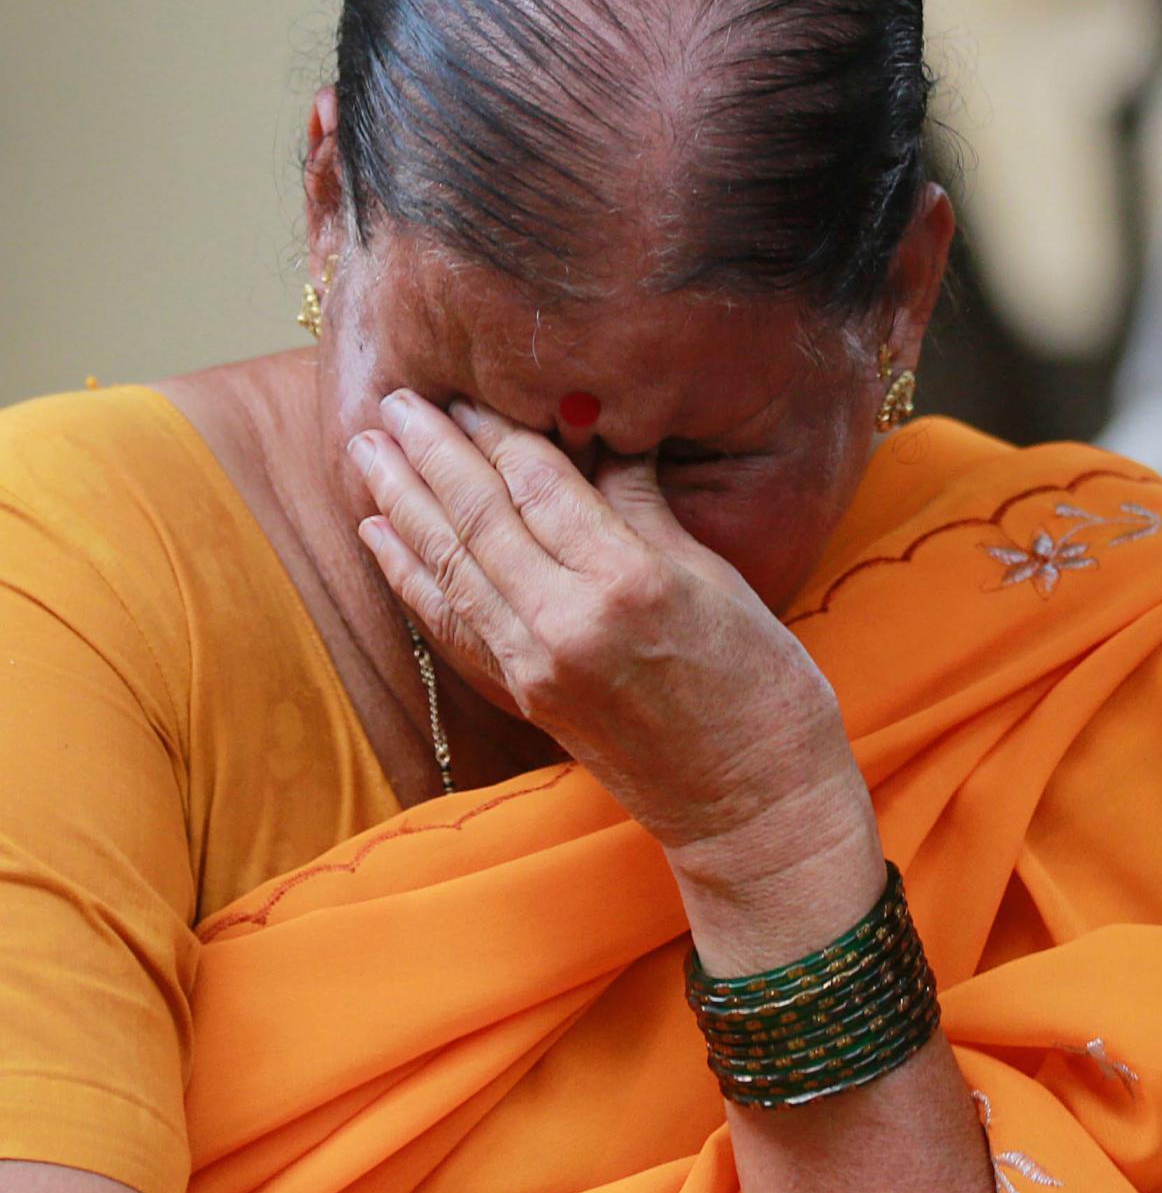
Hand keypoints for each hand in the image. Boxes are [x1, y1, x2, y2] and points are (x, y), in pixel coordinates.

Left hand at [347, 391, 876, 887]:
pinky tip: (381, 536)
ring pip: (453, 567)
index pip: (542, 487)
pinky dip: (411, 576)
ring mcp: (537, 667)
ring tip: (364, 451)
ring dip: (402, 504)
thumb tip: (602, 442)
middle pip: (482, 520)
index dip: (499, 433)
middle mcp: (568, 623)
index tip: (466, 389)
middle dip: (433, 454)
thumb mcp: (719, 581)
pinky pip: (452, 624)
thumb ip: (646, 509)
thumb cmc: (766, 686)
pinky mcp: (525, 699)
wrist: (754, 804)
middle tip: (395, 401)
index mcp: (629, 582)